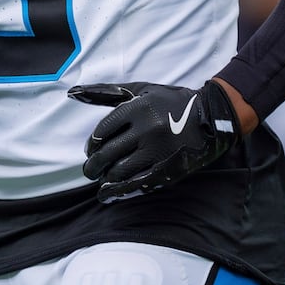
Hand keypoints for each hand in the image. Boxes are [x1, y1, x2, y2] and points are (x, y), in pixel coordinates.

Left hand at [68, 79, 239, 201]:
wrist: (212, 116)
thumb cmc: (170, 102)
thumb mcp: (141, 90)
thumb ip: (107, 92)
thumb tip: (72, 92)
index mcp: (138, 108)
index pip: (103, 130)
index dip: (93, 144)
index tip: (91, 150)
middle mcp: (147, 129)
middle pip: (109, 153)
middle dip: (94, 165)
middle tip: (89, 171)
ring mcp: (159, 151)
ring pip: (121, 171)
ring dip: (106, 180)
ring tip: (100, 183)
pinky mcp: (169, 169)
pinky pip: (139, 183)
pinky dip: (121, 191)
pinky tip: (112, 194)